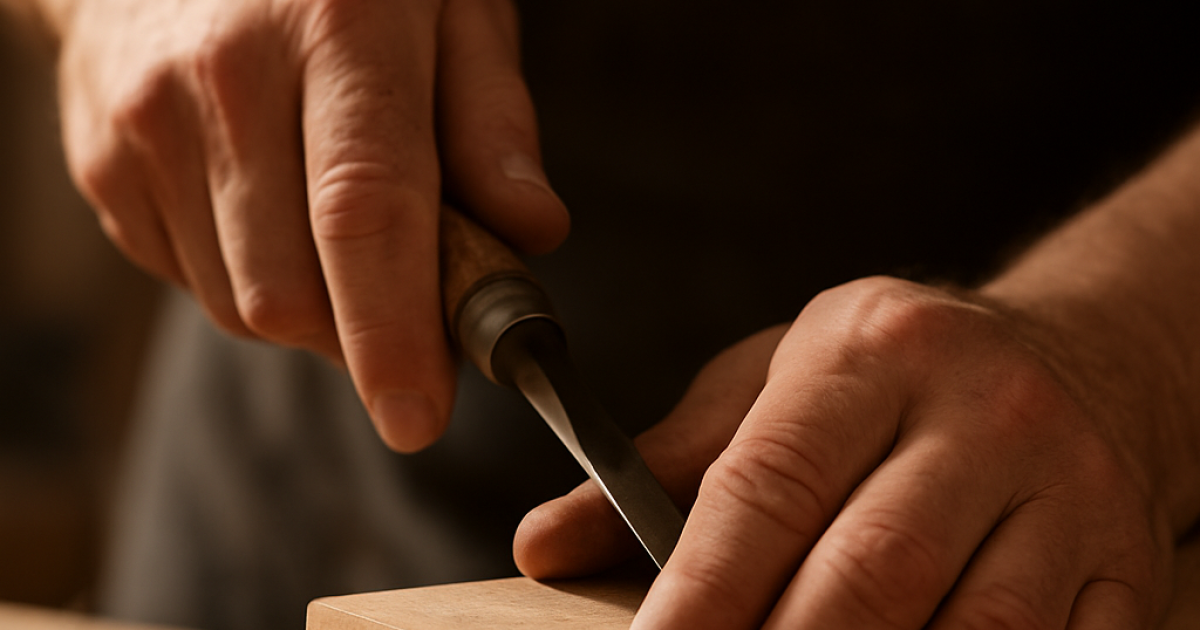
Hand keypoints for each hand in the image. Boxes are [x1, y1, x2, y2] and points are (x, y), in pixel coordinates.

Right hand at [52, 0, 567, 450]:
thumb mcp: (452, 8)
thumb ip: (493, 120)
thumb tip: (532, 234)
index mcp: (336, 29)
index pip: (364, 212)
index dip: (394, 333)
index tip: (419, 417)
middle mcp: (225, 79)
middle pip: (292, 293)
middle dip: (364, 334)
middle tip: (412, 298)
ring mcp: (147, 126)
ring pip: (242, 305)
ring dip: (311, 307)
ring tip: (335, 228)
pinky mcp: (103, 165)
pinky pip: (192, 281)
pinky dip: (251, 278)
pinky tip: (268, 208)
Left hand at [516, 276, 1174, 627]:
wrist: (1082, 357)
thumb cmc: (898, 376)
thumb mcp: (777, 381)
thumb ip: (662, 464)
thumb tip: (544, 543)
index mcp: (873, 353)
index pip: (769, 484)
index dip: (701, 590)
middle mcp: (983, 410)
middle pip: (871, 569)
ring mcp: (1069, 486)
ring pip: (973, 627)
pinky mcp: (1124, 557)